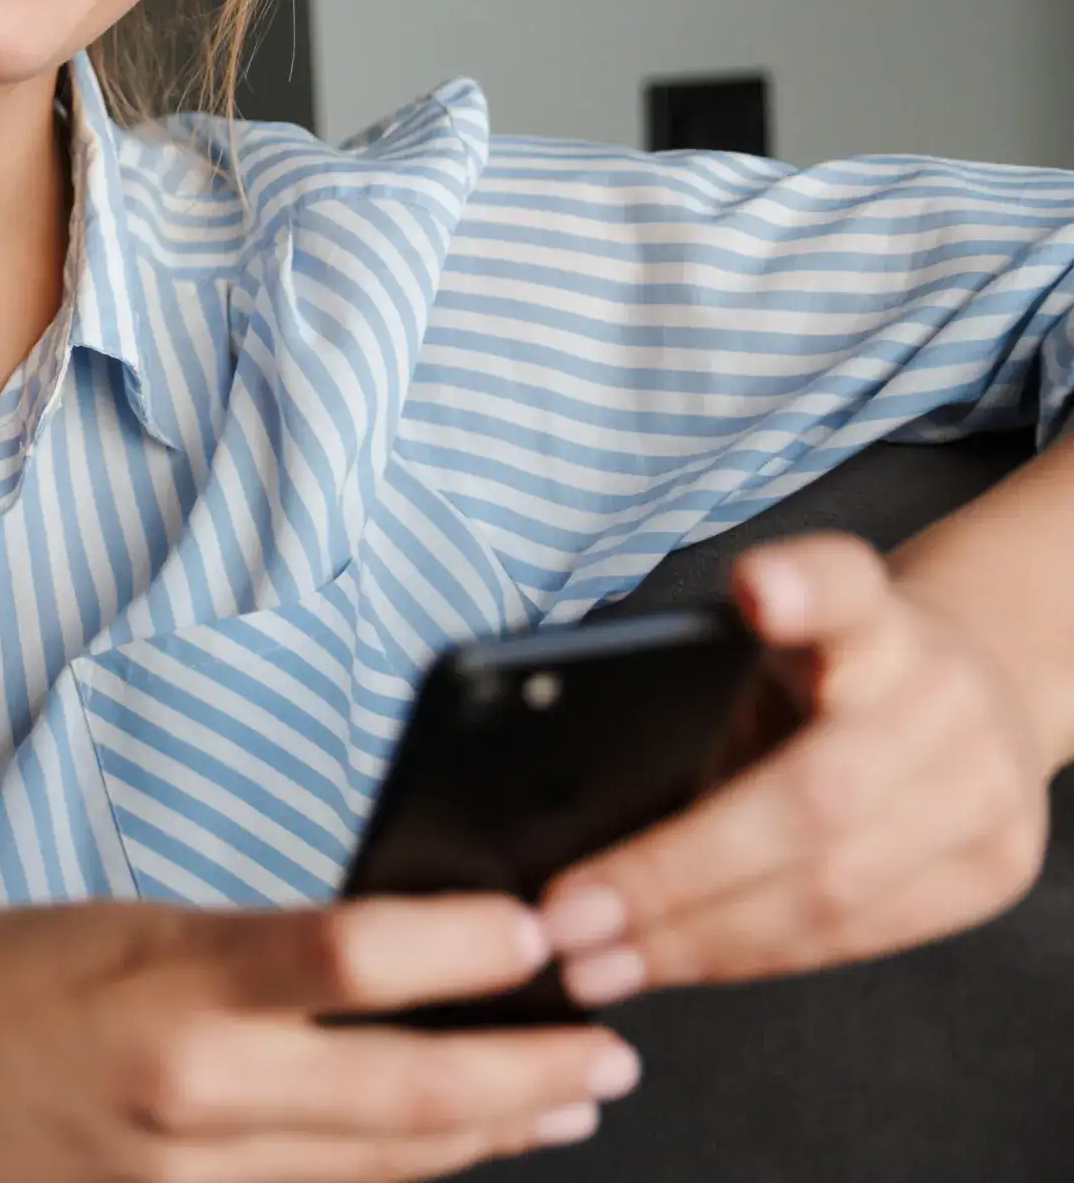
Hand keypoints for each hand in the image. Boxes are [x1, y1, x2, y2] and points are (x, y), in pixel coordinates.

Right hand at [0, 895, 637, 1182]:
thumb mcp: (117, 923)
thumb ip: (247, 946)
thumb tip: (387, 946)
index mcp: (168, 989)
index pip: (352, 958)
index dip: (467, 948)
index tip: (539, 926)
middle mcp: (190, 1093)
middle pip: (407, 1096)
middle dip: (531, 1074)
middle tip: (610, 1049)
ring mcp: (190, 1176)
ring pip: (385, 1166)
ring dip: (493, 1132)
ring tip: (568, 1100)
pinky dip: (404, 1170)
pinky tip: (456, 1147)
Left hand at [539, 534, 1052, 1002]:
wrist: (976, 697)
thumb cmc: (826, 680)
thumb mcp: (766, 655)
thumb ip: (693, 695)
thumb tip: (554, 802)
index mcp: (877, 617)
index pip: (848, 584)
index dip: (806, 588)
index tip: (756, 588)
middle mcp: (943, 694)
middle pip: (812, 797)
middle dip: (672, 873)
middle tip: (566, 916)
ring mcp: (986, 787)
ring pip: (833, 891)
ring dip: (697, 941)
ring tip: (595, 962)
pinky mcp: (994, 869)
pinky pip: (859, 938)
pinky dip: (749, 958)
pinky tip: (671, 964)